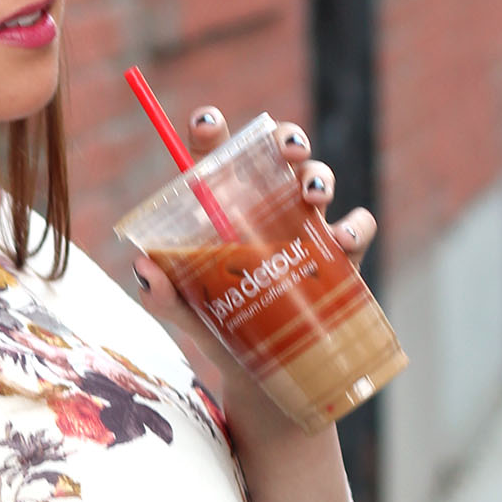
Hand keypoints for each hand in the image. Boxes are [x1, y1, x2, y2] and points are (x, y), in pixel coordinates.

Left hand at [129, 108, 377, 421]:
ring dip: (320, 176)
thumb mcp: (184, 313)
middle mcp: (267, 209)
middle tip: (285, 150)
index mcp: (225, 210)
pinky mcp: (340, 259)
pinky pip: (358, 229)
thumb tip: (144, 269)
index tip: (206, 124)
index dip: (212, 131)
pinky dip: (356, 228)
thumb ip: (161, 293)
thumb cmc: (217, 329)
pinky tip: (342, 242)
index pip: (217, 158)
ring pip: (320, 180)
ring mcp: (306, 230)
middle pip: (279, 154)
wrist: (262, 377)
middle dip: (286, 138)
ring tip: (313, 195)